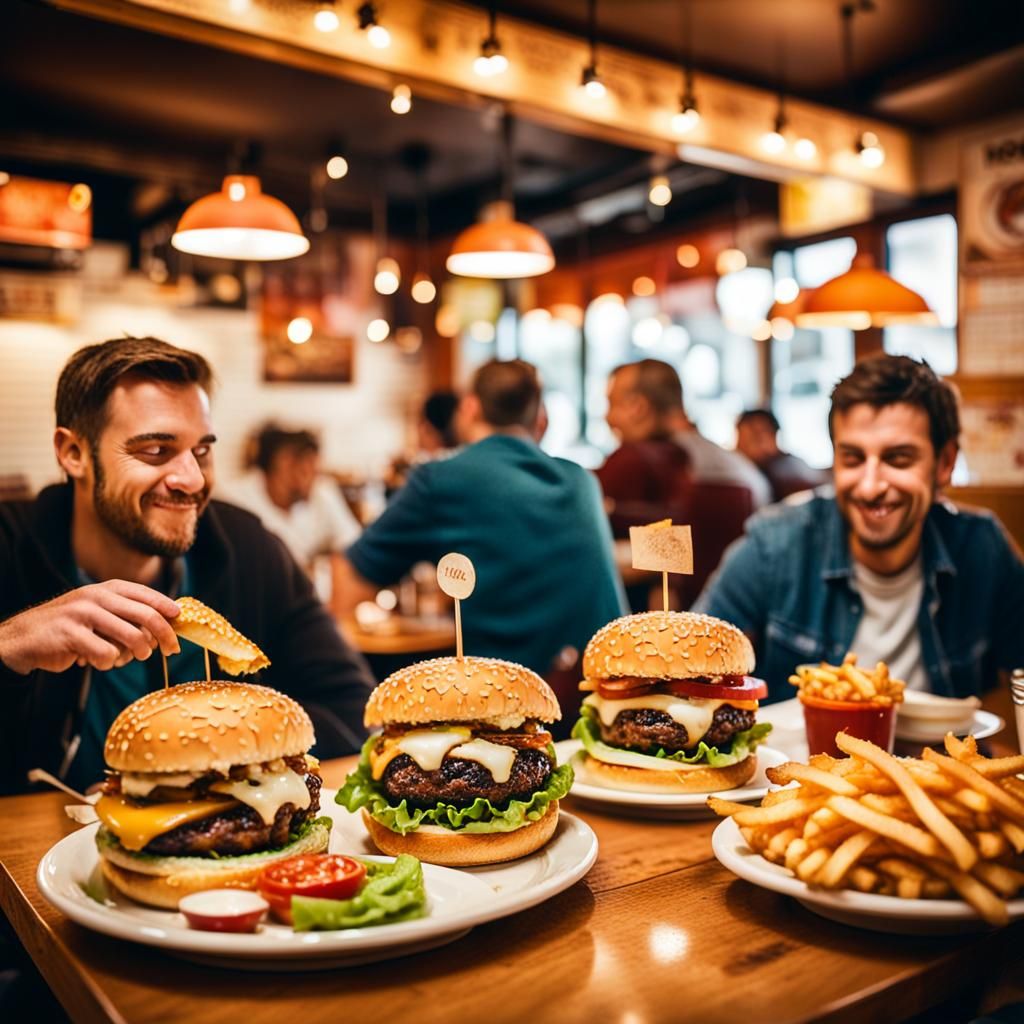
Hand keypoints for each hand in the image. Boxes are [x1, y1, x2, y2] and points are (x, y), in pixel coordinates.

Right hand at [0, 580, 180, 674]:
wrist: (24, 637)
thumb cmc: (71, 627)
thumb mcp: (98, 611)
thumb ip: (126, 614)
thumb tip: (167, 624)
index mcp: (106, 589)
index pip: (146, 595)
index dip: (167, 608)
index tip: (180, 620)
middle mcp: (97, 597)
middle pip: (147, 616)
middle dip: (165, 635)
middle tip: (172, 651)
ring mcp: (83, 614)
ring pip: (131, 637)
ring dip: (138, 653)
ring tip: (132, 658)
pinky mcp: (71, 635)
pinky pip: (106, 655)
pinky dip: (106, 663)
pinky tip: (94, 661)